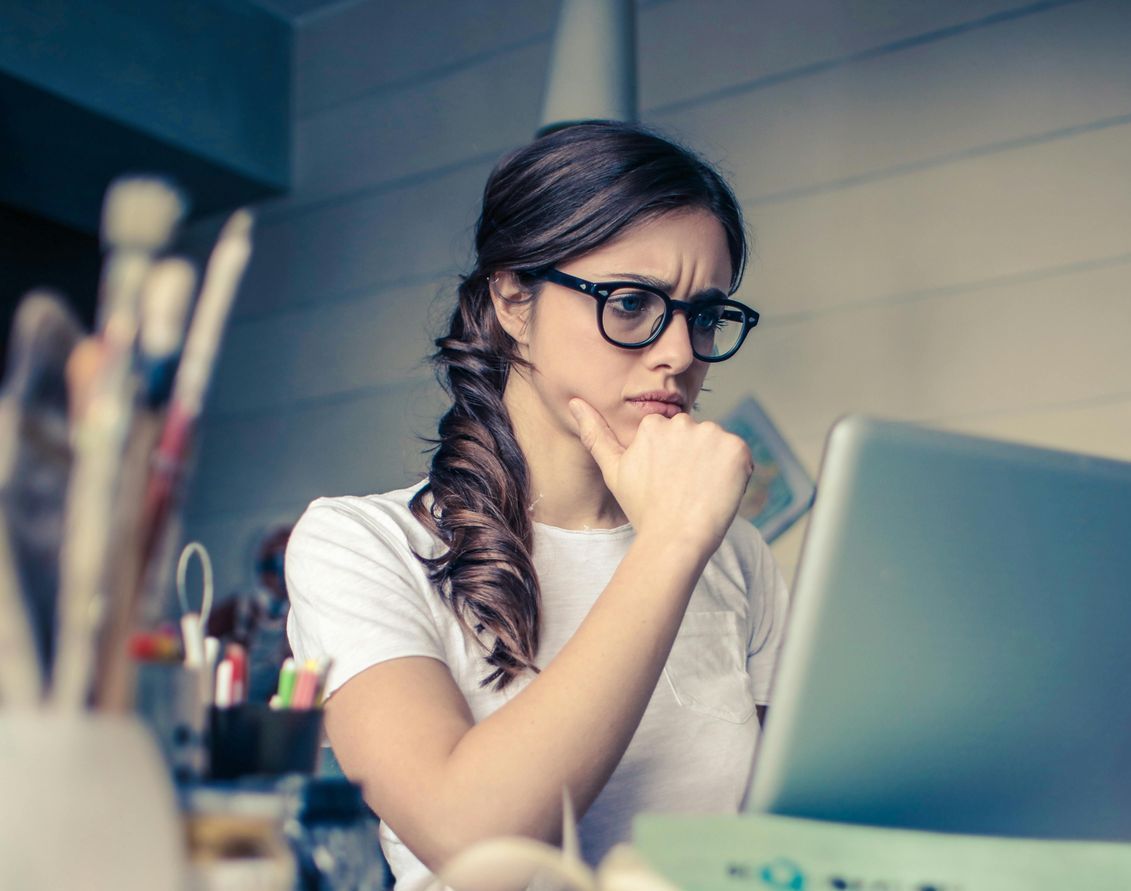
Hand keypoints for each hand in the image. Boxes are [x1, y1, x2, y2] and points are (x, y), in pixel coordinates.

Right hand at [569, 398, 752, 553]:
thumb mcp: (613, 470)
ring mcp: (711, 434)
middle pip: (696, 438)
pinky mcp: (736, 448)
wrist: (674, 538)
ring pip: (718, 446)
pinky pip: (740, 456)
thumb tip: (574, 401)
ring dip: (715, 465)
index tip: (668, 483)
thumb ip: (595, 433)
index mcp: (653, 425)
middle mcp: (682, 423)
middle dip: (694, 459)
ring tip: (700, 493)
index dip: (673, 462)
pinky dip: (735, 473)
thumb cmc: (643, 509)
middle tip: (684, 490)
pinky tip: (719, 492)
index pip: (673, 437)